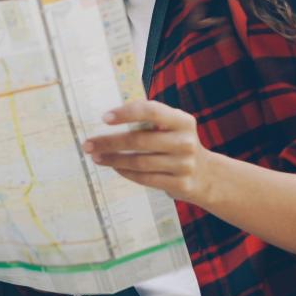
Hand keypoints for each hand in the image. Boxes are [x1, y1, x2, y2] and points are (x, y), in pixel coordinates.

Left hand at [81, 100, 213, 203]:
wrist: (206, 175)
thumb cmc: (178, 144)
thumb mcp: (173, 126)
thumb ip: (150, 120)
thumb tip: (110, 117)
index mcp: (182, 121)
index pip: (151, 111)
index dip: (126, 113)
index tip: (105, 118)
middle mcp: (185, 141)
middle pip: (139, 140)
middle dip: (109, 142)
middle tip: (89, 143)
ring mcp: (184, 164)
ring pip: (139, 162)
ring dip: (113, 159)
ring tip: (96, 156)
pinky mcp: (179, 184)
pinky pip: (145, 178)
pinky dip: (126, 172)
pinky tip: (114, 167)